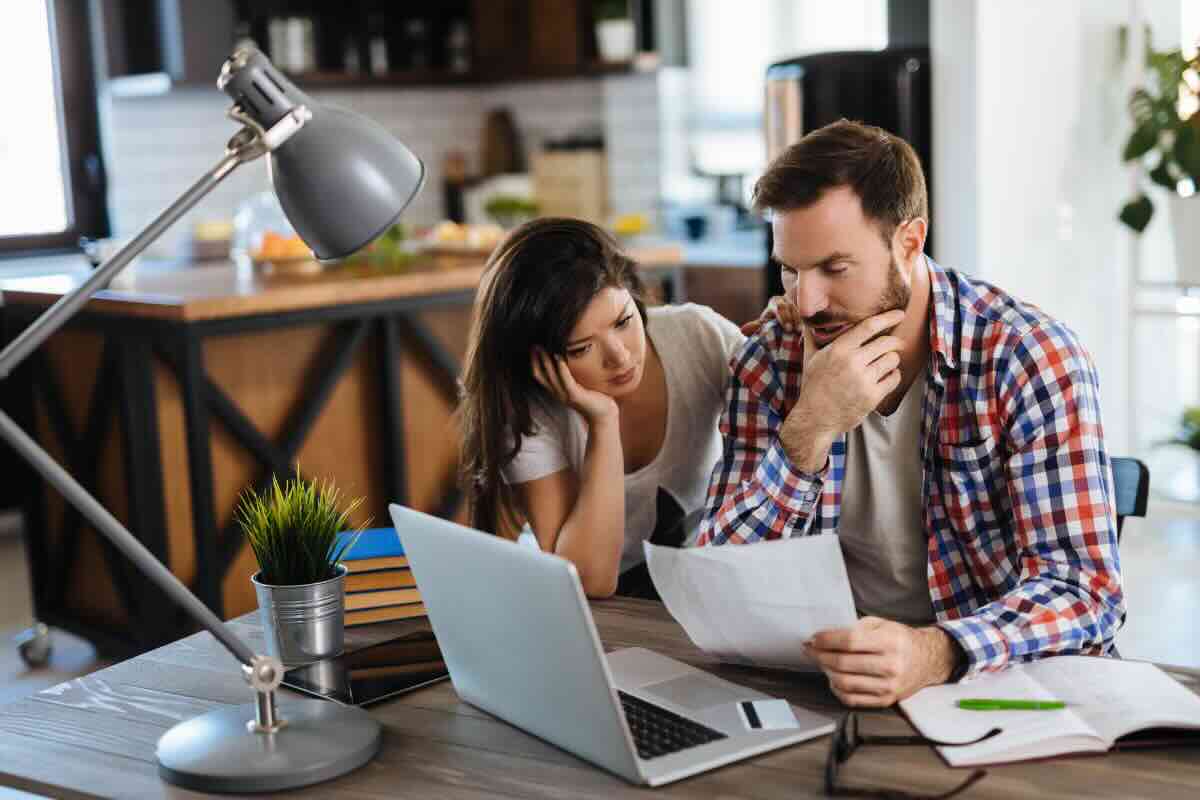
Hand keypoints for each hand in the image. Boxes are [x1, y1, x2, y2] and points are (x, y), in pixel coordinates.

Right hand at [532, 348, 617, 424]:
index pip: (539, 376)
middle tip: (536, 345)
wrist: (604, 415)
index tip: (534, 348)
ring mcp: (565, 395)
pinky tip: (559, 357)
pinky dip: (561, 369)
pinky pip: (565, 381)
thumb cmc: (593, 397)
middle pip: (540, 375)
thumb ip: (572, 375)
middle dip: (537, 359)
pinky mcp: (575, 396)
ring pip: (550, 377)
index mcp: (557, 390)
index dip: (534, 362)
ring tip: (545, 348)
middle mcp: (558, 393)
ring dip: (546, 361)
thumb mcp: (578, 384)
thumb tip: (571, 357)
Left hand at [741, 296, 800, 335]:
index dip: (783, 318)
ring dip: (798, 321)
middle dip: (790, 319)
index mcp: (774, 303)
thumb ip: (754, 326)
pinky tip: (803, 329)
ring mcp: (793, 302)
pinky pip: (802, 312)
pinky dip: (802, 320)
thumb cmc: (770, 321)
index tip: (786, 328)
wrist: (781, 316)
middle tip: (791, 330)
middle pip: (788, 307)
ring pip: (796, 309)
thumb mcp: (762, 323)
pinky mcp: (799, 307)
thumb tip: (742, 330)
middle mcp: (784, 300)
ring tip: (798, 331)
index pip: (779, 308)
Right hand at [779, 309, 904, 468]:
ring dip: (892, 359)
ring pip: (892, 360)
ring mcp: (864, 380)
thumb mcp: (810, 359)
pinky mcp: (873, 396)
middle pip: (886, 342)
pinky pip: (894, 378)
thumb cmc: (813, 386)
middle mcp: (853, 362)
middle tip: (896, 343)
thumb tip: (807, 320)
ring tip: (886, 362)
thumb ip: (812, 337)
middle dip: (895, 341)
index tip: (899, 314)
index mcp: (839, 350)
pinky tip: (886, 376)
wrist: (815, 418)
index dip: (888, 318)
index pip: (869, 326)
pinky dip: (893, 375)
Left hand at [806, 618, 960, 706]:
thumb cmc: (901, 640)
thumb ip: (856, 628)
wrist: (927, 660)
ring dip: (826, 671)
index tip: (814, 638)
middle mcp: (891, 665)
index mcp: (890, 642)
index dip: (826, 640)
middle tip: (810, 649)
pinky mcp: (886, 700)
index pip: (850, 641)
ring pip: (844, 682)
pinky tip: (833, 678)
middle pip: (843, 663)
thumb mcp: (882, 624)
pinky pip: (852, 699)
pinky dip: (836, 689)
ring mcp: (888, 686)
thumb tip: (826, 636)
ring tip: (821, 662)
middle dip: (820, 655)